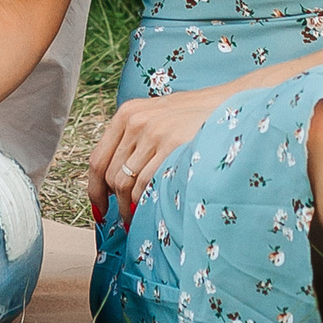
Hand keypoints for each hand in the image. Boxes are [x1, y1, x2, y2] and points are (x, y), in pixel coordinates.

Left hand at [88, 80, 233, 223]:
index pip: (97, 159)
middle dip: (114, 203)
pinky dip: (144, 202)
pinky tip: (151, 209)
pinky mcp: (171, 144)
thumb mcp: (157, 118)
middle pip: (111, 175)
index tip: (99, 207)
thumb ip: (134, 141)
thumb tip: (115, 182)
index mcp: (127, 114)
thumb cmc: (193, 116)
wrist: (228, 103)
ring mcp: (153, 133)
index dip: (94, 189)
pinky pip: (146, 184)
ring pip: (125, 183)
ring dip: (128, 208)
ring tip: (137, 218)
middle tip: (122, 218)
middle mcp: (135, 122)